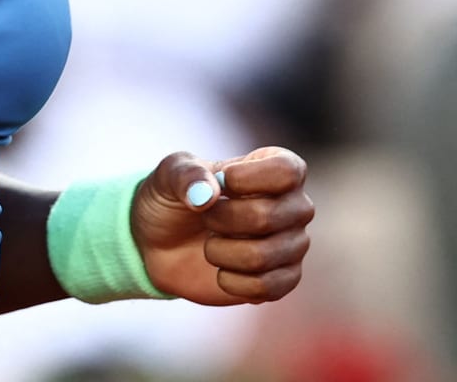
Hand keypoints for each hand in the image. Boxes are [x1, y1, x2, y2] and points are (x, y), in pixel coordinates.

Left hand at [130, 146, 313, 305]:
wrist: (162, 244)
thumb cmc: (175, 197)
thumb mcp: (170, 173)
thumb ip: (186, 174)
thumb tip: (209, 194)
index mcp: (278, 167)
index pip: (287, 171)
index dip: (250, 179)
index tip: (222, 181)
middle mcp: (295, 204)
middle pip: (268, 215)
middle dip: (222, 219)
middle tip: (206, 217)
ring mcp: (292, 243)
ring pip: (262, 256)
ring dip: (220, 253)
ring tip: (211, 245)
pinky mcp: (283, 279)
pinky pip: (266, 288)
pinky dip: (232, 282)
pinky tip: (221, 271)